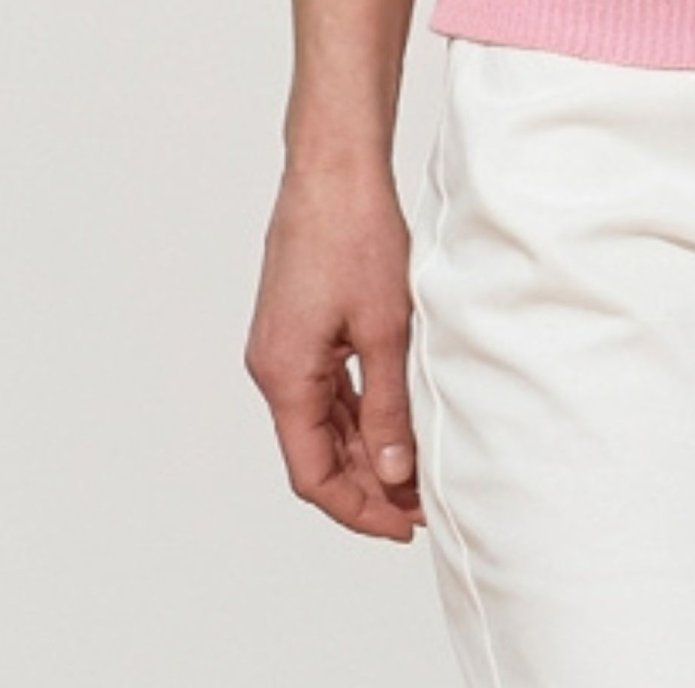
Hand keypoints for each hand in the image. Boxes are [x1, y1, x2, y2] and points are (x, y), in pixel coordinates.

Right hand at [244, 157, 426, 541]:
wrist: (333, 168)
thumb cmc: (354, 234)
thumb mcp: (385, 329)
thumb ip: (388, 407)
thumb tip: (395, 474)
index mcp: (285, 376)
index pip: (312, 475)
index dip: (357, 510)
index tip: (403, 526)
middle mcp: (273, 367)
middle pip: (315, 453)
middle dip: (366, 485)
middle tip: (420, 506)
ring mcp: (283, 346)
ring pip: (321, 422)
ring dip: (364, 450)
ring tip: (415, 471)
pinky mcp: (298, 325)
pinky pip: (325, 388)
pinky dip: (357, 412)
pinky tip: (394, 421)